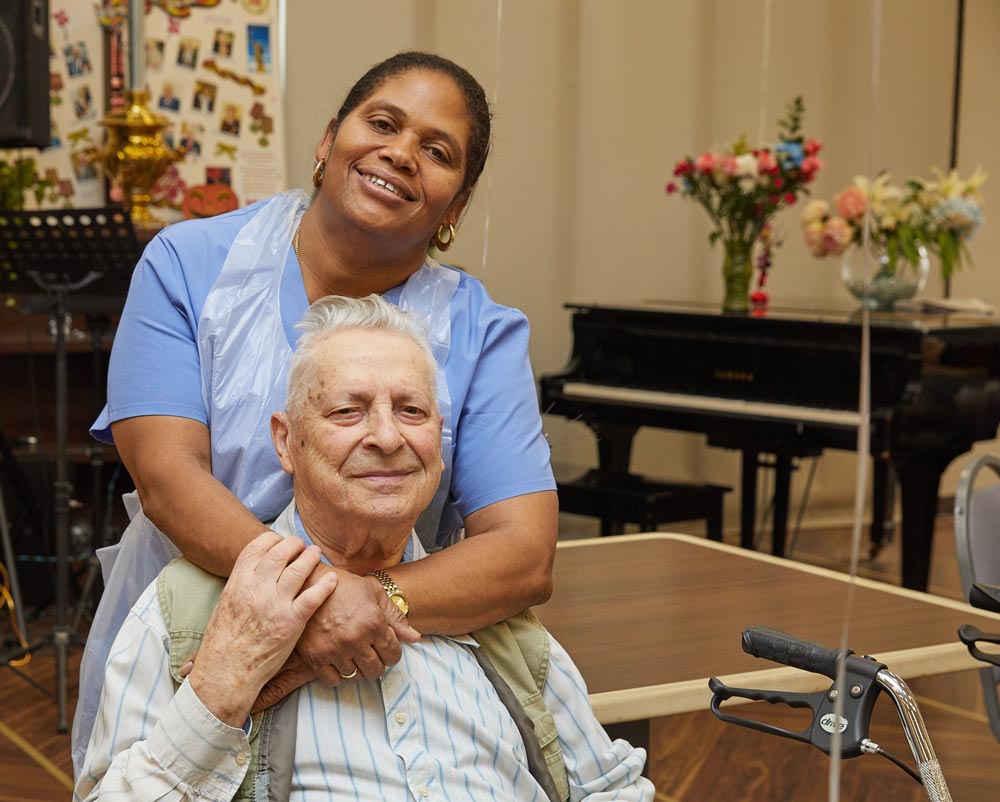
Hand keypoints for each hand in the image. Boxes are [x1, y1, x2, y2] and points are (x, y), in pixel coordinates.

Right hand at [188, 532, 337, 726]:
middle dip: (295, 544)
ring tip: (316, 554)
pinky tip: (332, 579)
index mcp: (238, 581)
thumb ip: (243, 584)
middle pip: (282, 552)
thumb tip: (257, 570)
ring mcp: (275, 604)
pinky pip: (313, 596)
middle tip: (302, 546)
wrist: (226, 671)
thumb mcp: (226, 603)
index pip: (259, 546)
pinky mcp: (292, 622)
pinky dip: (325, 585)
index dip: (273, 539)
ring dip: (311, 557)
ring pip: (299, 569)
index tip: (281, 541)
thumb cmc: (224, 641)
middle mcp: (257, 588)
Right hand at [296, 568, 420, 685]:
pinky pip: (332, 680)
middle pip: (375, 671)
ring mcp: (334, 650)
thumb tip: (415, 638)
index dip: (392, 652)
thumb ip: (396, 618)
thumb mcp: (375, 594)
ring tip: (354, 655)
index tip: (385, 647)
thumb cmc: (345, 586)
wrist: (308, 583)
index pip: (393, 655)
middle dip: (377, 663)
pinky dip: (338, 675)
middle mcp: (355, 640)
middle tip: (371, 653)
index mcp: (373, 624)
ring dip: (357, 669)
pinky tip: (339, 661)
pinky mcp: (315, 657)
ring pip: (354, 677)